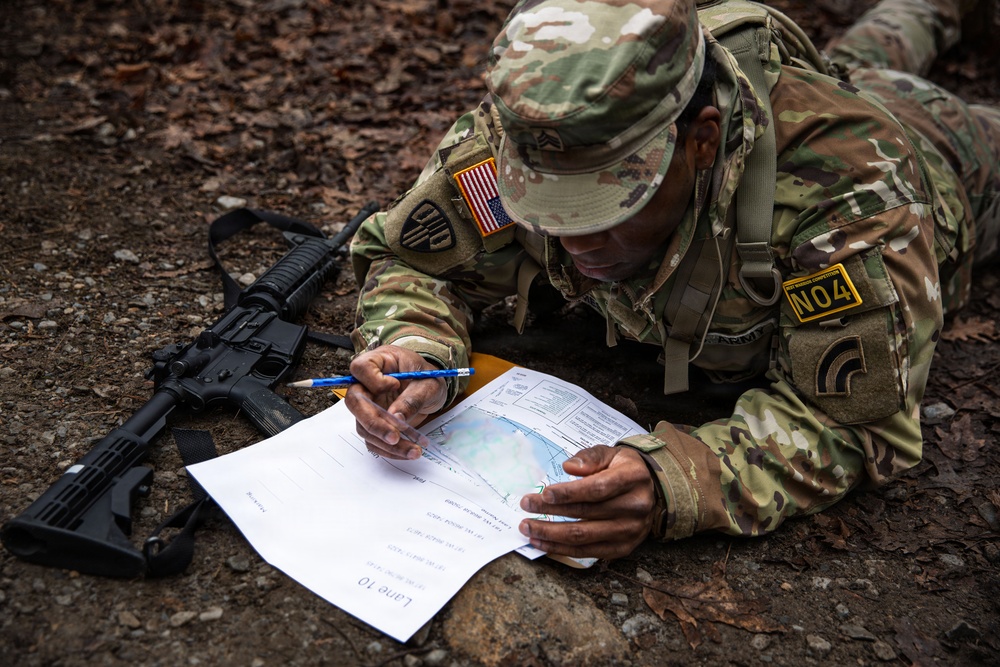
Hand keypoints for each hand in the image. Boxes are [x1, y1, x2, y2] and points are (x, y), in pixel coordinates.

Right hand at [343, 346, 447, 459]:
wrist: (430, 389)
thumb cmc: (428, 378)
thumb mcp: (427, 384)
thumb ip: (411, 398)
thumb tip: (396, 418)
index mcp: (377, 362)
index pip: (360, 368)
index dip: (373, 381)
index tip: (394, 385)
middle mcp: (366, 384)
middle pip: (355, 402)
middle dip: (374, 423)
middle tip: (395, 437)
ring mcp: (367, 405)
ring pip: (364, 426)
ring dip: (386, 443)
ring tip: (413, 450)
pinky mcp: (374, 422)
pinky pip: (374, 440)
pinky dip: (390, 450)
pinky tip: (409, 452)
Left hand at [518, 445, 655, 559]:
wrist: (650, 491)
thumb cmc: (622, 469)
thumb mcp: (610, 453)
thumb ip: (589, 457)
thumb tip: (568, 467)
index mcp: (633, 479)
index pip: (598, 489)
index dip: (569, 493)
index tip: (544, 493)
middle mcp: (635, 507)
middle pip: (586, 513)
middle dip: (551, 511)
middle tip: (526, 505)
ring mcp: (630, 531)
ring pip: (584, 536)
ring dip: (551, 534)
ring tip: (527, 527)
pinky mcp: (623, 548)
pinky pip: (587, 552)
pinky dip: (561, 549)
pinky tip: (542, 543)